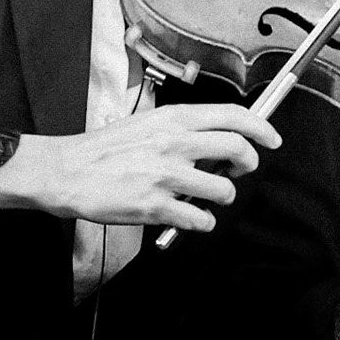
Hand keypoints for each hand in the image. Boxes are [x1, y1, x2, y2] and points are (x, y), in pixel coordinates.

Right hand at [0, 102, 281, 231]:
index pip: (233, 115)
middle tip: (241, 170)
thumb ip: (183, 129)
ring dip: (223, 196)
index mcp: (173, 119)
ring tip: (209, 197)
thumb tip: (218, 138)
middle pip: (238, 149)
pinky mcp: (154, 206)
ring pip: (223, 189)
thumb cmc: (105, 148)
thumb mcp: (148, 124)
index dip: (262, 128)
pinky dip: (202, 223)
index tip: (273, 139)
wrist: (66, 170)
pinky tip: (192, 219)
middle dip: (249, 163)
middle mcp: (175, 143)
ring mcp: (166, 176)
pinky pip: (197, 220)